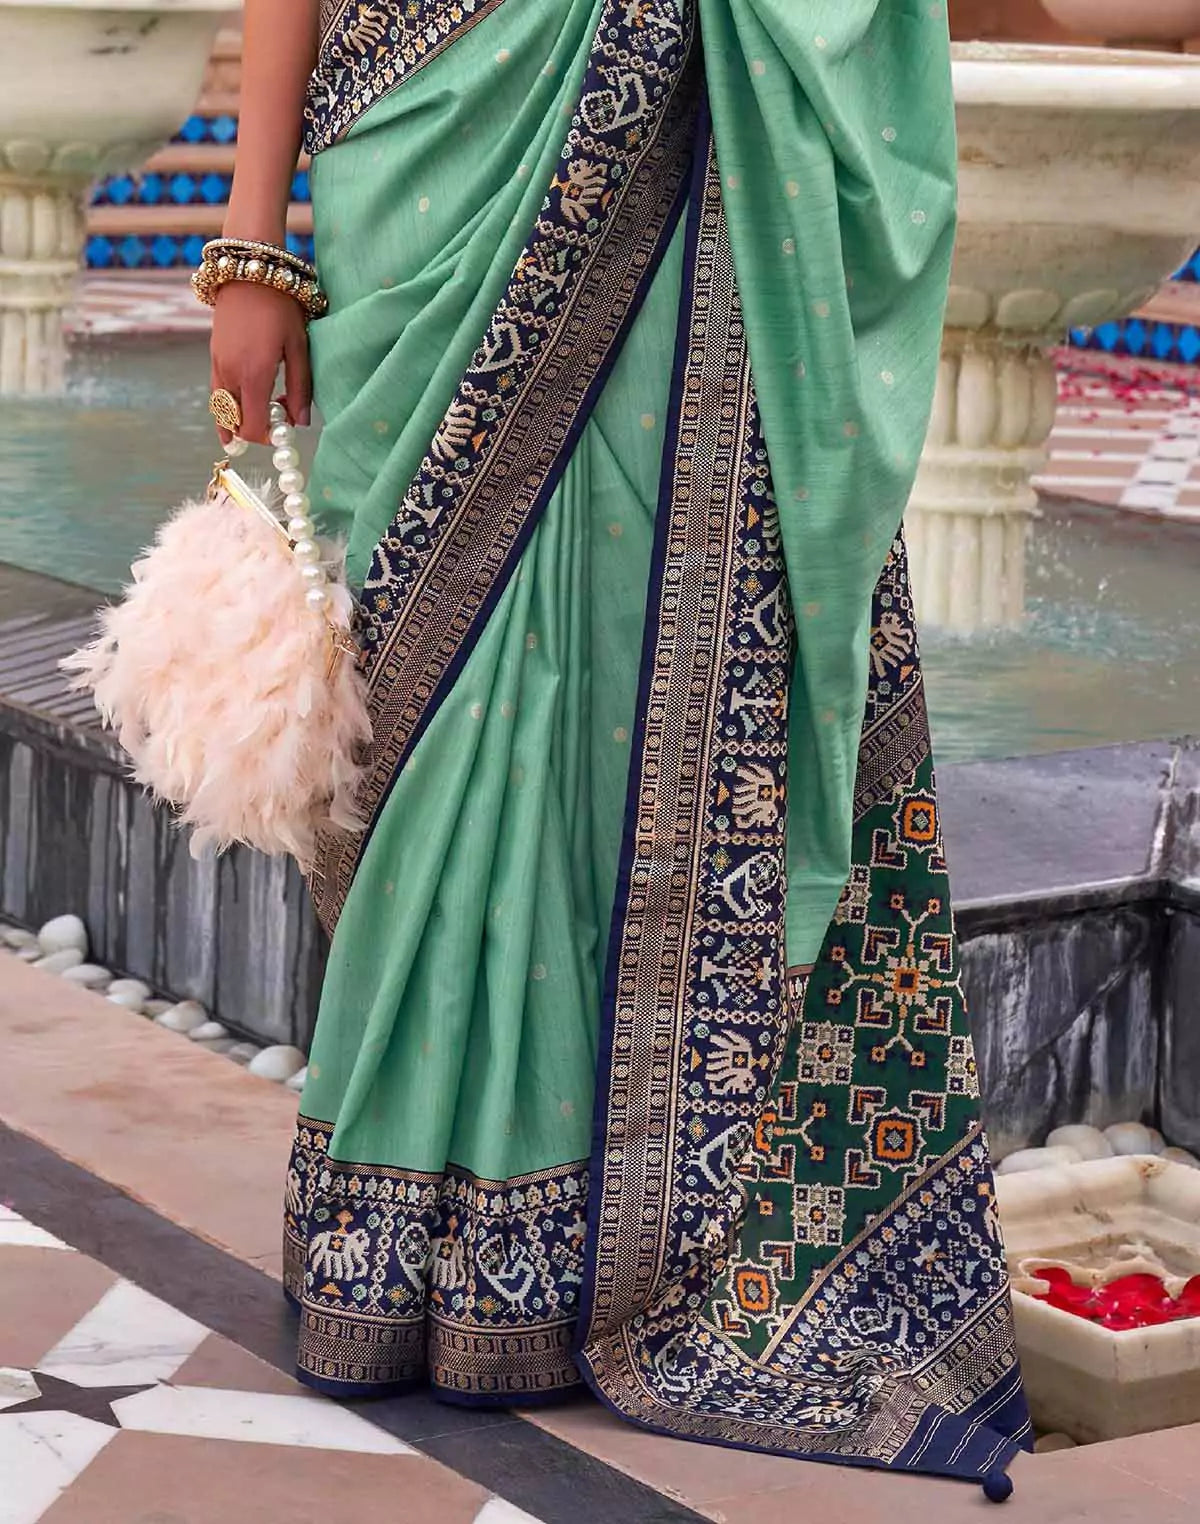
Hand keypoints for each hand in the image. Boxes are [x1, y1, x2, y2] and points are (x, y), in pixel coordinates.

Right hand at [209, 281, 311, 443]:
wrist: (249, 272)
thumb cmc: (280, 307)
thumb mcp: (299, 347)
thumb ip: (300, 387)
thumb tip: (300, 422)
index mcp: (254, 375)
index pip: (252, 427)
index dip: (267, 437)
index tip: (284, 429)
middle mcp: (230, 374)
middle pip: (236, 422)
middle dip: (257, 427)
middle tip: (278, 415)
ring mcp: (218, 365)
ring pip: (223, 409)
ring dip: (242, 416)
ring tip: (264, 408)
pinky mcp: (214, 356)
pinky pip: (217, 391)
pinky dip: (230, 403)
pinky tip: (244, 402)